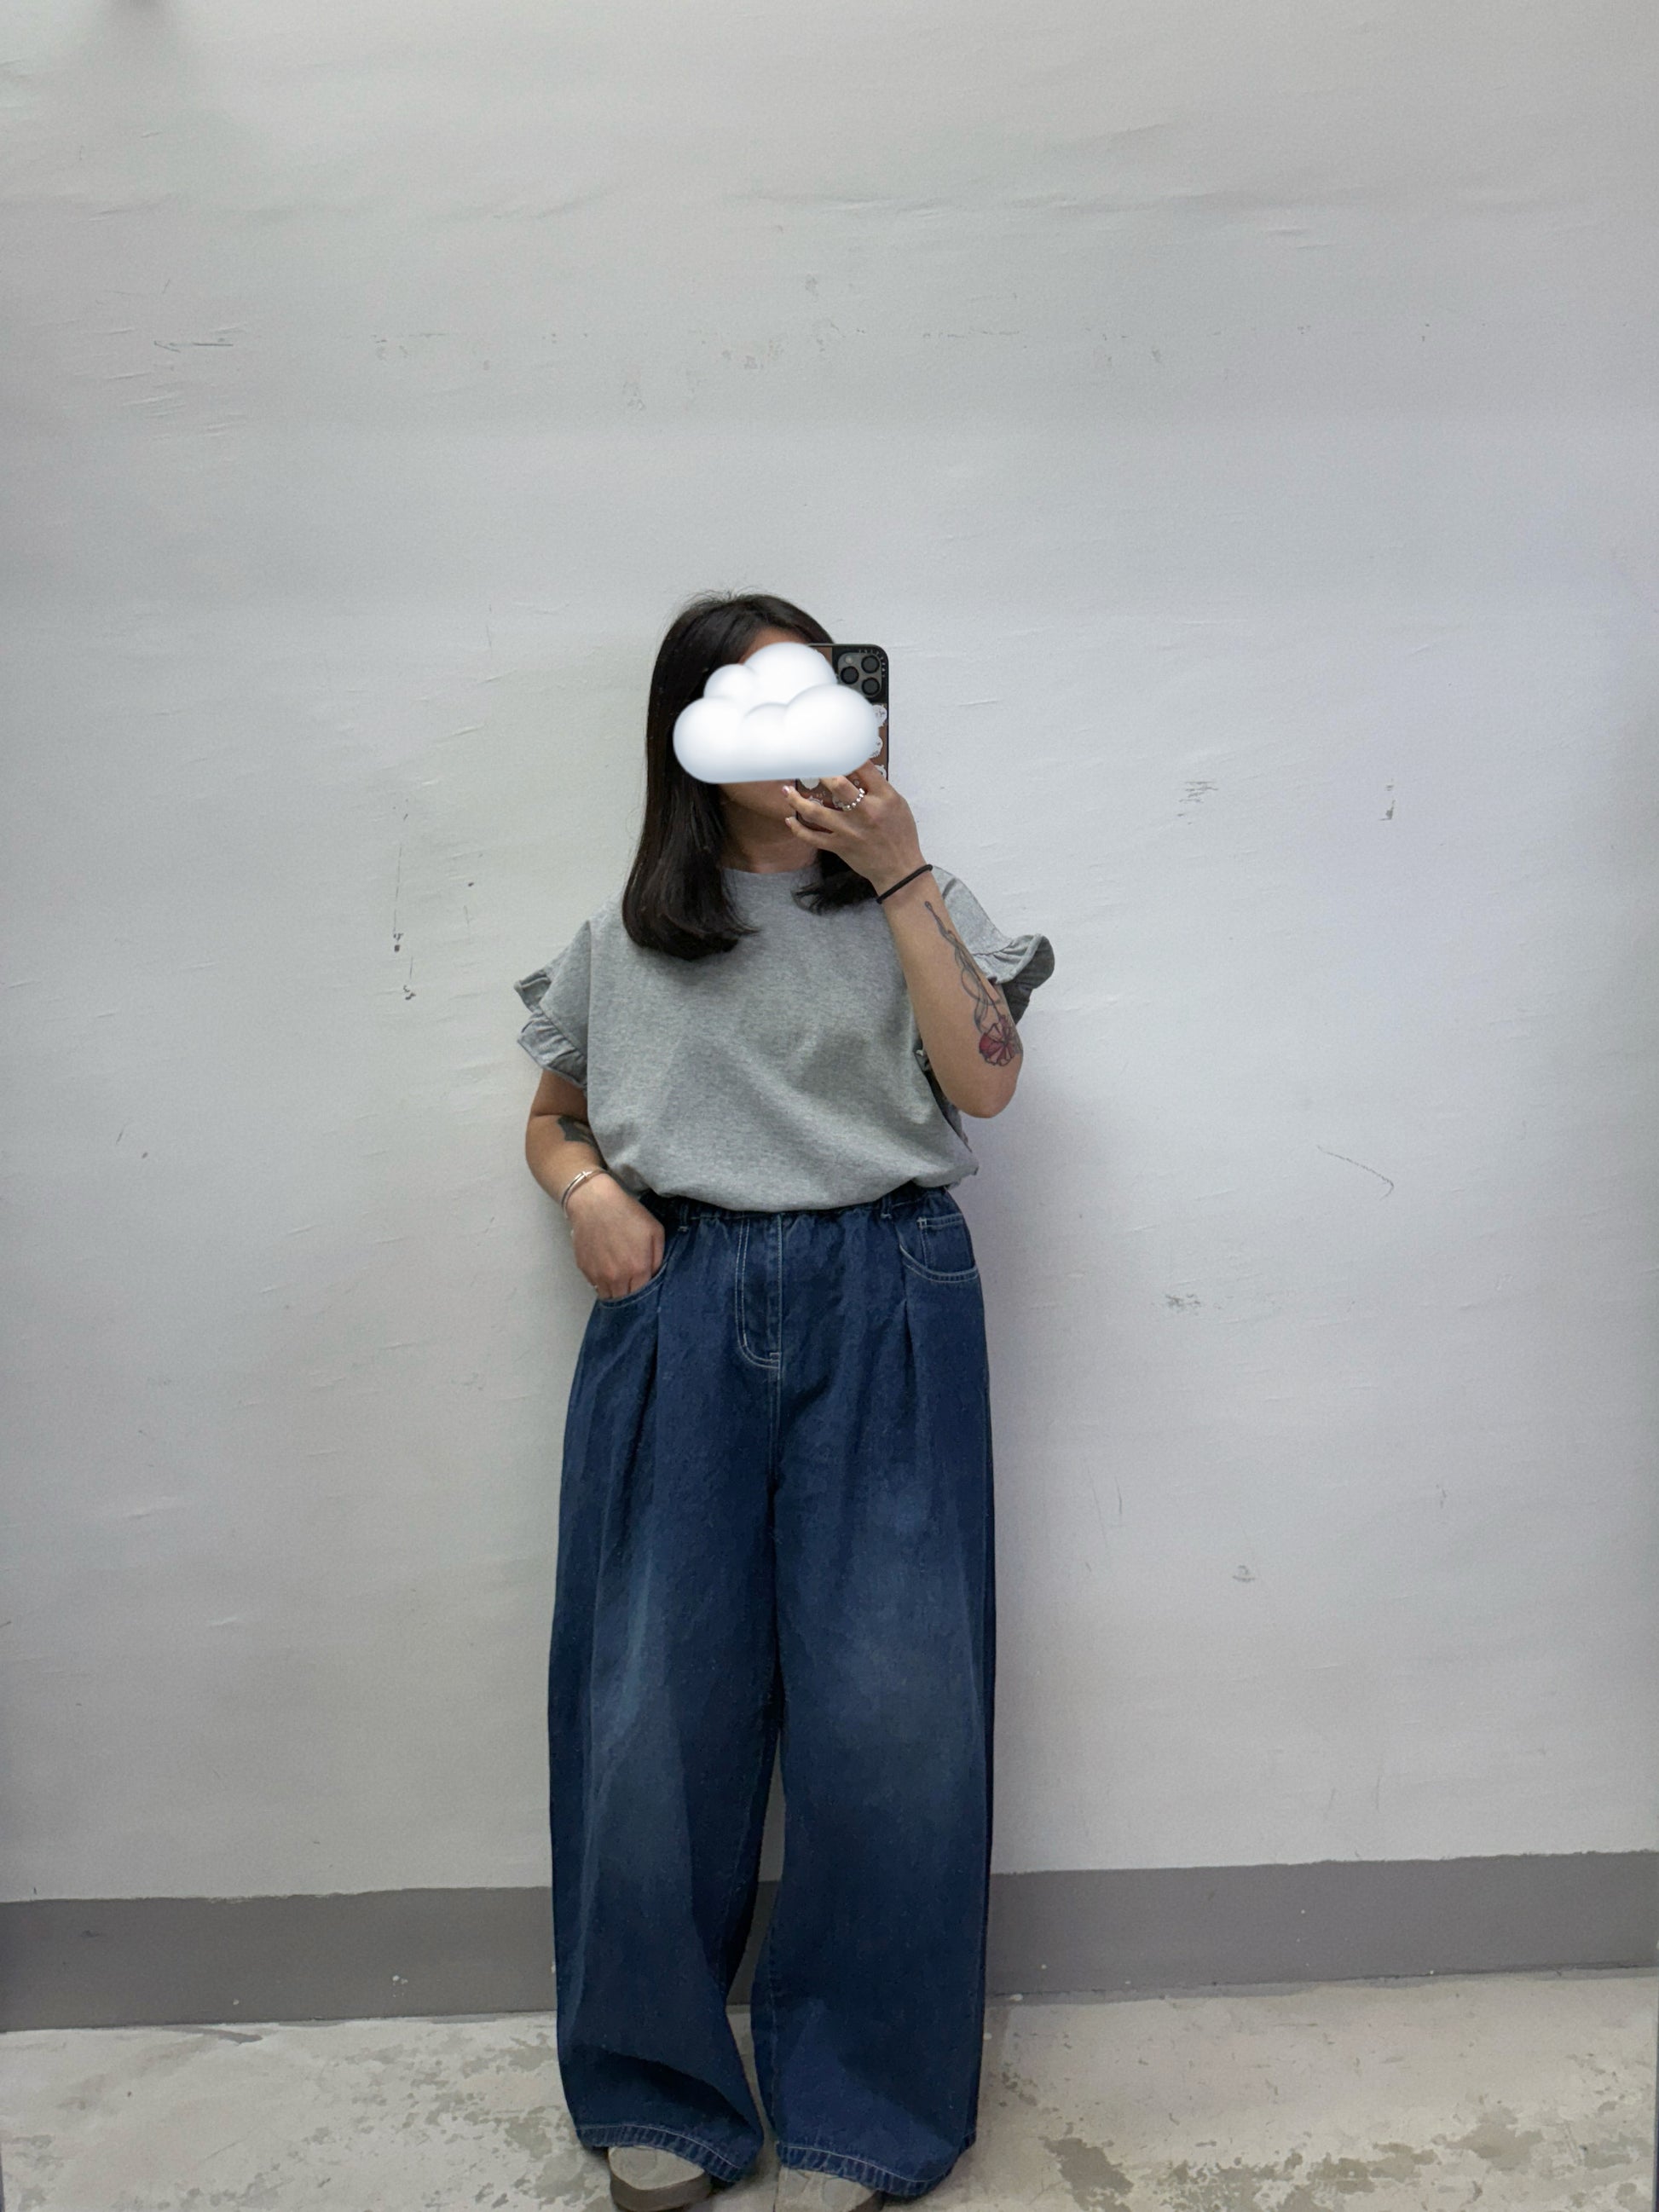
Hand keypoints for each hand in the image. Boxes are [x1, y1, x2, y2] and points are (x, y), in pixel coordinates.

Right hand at [565, 1176, 664, 1299]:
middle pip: (626, 1301)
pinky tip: (607, 1270)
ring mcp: (598, 1276)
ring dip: (616, 1293)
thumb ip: (659, 1258)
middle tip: (634, 1286)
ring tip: (620, 1282)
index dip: (646, 1295)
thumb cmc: (628, 1214)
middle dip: (631, 1298)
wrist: (594, 1203)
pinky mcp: (585, 1270)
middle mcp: (617, 1278)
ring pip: (609, 1297)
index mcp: (638, 1269)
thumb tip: (655, 1276)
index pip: (643, 1296)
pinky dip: (603, 1283)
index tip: (647, 1289)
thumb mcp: (655, 1231)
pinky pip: (596, 1286)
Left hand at [782, 761, 924, 894]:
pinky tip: (790, 820)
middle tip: (808, 766)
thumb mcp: (898, 805)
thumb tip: (857, 772)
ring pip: (816, 811)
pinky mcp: (839, 846)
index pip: (863, 767)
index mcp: (884, 798)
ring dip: (797, 800)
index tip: (835, 751)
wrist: (899, 869)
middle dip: (821, 773)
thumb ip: (878, 788)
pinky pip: (812, 837)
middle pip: (838, 785)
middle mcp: (865, 812)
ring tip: (787, 791)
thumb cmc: (900, 836)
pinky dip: (798, 829)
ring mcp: (850, 830)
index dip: (847, 755)